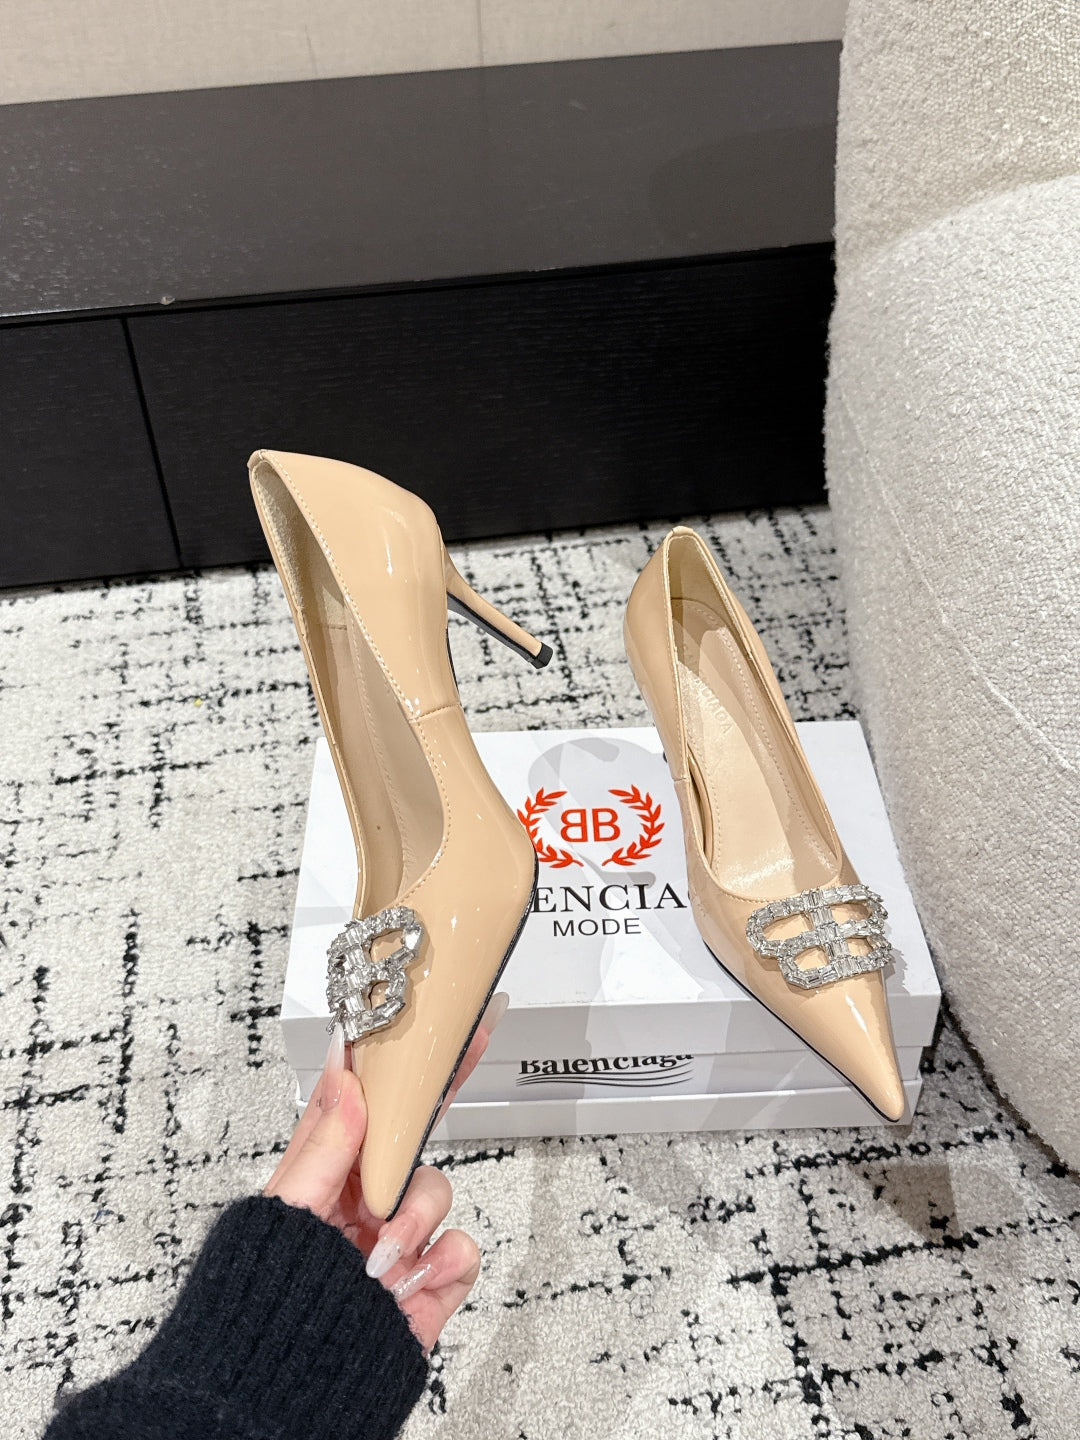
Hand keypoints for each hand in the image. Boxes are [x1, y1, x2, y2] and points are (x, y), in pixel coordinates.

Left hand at [264, 993, 507, 1352]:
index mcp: (326, 1173)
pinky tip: (408, 1280)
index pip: (370, 1102)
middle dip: (435, 1110)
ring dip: (417, 1219)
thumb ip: (323, 1144)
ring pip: (439, 1192)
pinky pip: (462, 1250)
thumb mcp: (284, 1212)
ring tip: (383, 1251)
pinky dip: (440, 1264)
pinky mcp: (427, 1283)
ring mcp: (398, 1241)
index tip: (430, 1014)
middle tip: (464, 1050)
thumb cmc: (260, 1308)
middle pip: (417, 1135)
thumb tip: (346, 1080)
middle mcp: (364, 1200)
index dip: (402, 1059)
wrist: (280, 1394)